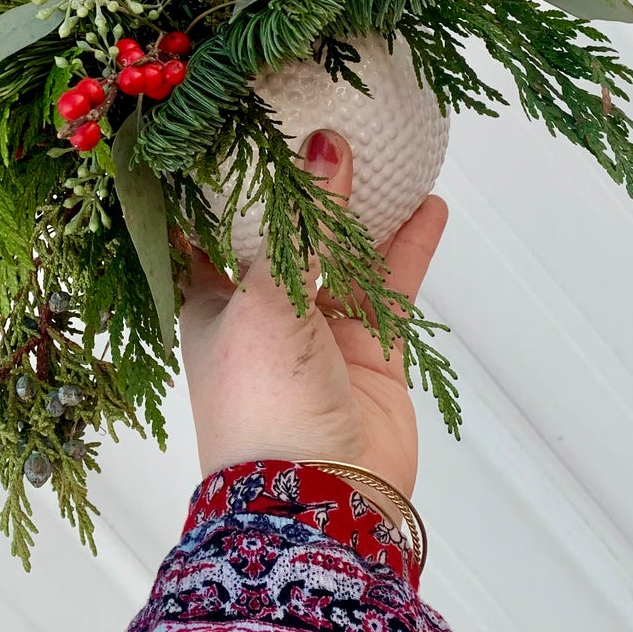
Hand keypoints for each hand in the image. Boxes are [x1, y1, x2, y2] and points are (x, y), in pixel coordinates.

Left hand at [177, 128, 447, 519]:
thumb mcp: (268, 299)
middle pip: (283, 237)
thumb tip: (324, 147)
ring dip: (362, 210)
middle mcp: (260, 314)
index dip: (217, 187)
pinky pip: (390, 290)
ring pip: (342, 257)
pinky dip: (408, 249)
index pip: (205, 233)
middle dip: (302, 188)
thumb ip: (304, 224)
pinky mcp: (368, 357)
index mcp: (208, 303)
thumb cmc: (262, 406)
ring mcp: (318, 336)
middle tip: (321, 123)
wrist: (317, 508)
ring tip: (381, 152)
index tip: (234, 132)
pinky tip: (427, 207)